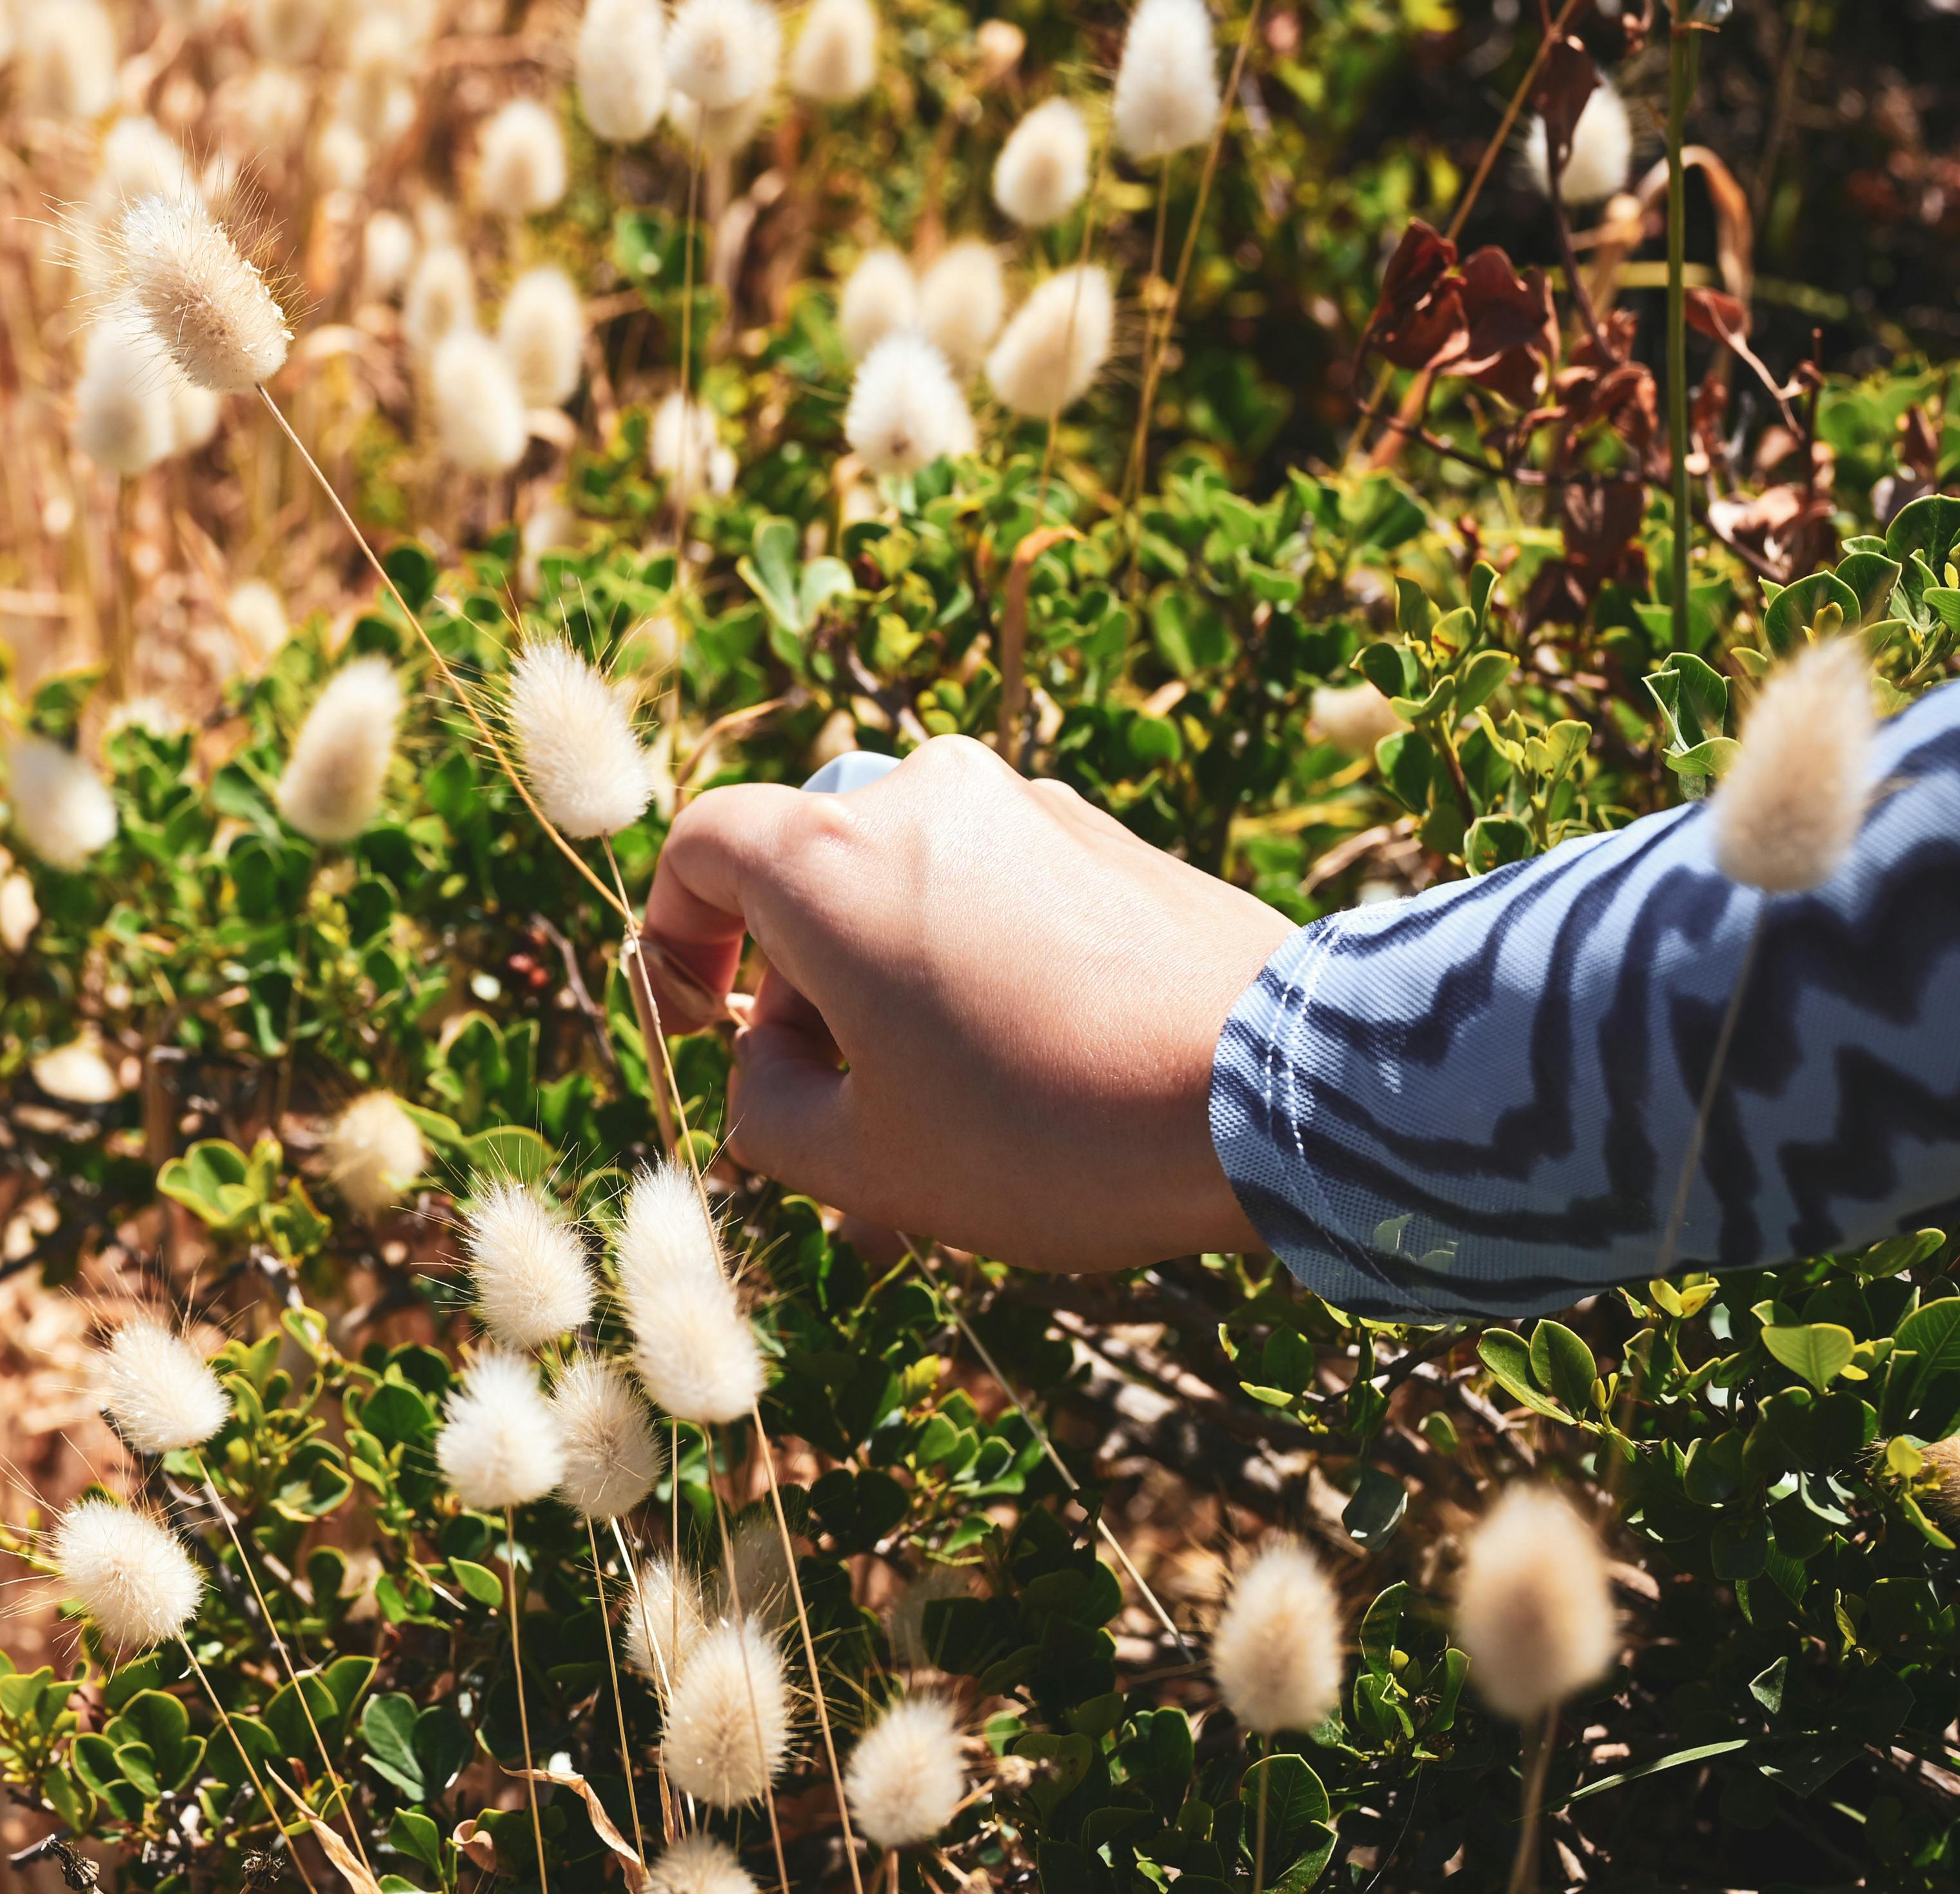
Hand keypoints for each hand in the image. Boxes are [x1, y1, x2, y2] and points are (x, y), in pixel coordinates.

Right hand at [636, 738, 1293, 1269]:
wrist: (1282, 1091)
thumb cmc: (1049, 1129)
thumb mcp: (868, 1163)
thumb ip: (765, 1109)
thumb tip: (767, 1068)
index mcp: (832, 857)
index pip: (700, 848)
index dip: (678, 938)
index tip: (707, 1026)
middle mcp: (924, 796)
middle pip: (812, 883)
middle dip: (806, 1001)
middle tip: (841, 1124)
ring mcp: (1030, 809)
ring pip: (914, 900)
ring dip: (901, 1002)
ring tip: (950, 1135)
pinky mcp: (1114, 841)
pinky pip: (1004, 901)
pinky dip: (986, 979)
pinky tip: (1038, 1091)